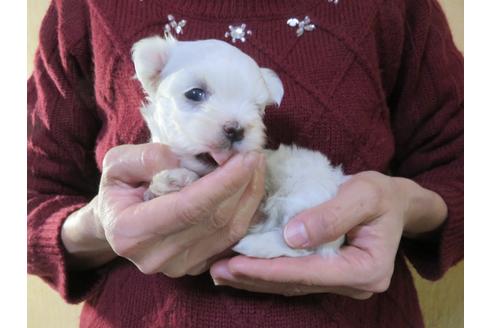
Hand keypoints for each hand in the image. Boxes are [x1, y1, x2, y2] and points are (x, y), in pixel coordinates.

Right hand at [61, 143, 264, 276]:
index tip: (246, 156)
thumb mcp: (118, 163)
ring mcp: (178, 267)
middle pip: (214, 220)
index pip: (188, 207)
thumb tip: (185, 161)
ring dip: (249, 197)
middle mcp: (155, 257)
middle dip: (241, 185)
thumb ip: (147, 158)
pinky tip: (248, 187)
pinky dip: (246, 211)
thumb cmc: (119, 188)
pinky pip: (231, 239)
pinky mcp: (197, 267)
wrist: (117, 222)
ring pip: (229, 232)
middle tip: (254, 154)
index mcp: (130, 231)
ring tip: (255, 167)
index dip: (223, 182)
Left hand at [210, 171, 446, 297]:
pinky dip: (267, 273)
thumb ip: (332, 215)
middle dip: (254, 277)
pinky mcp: (329, 275)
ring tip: (220, 272)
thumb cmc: (382, 195)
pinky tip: (243, 268)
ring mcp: (341, 283)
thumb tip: (293, 236)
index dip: (269, 269)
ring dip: (255, 279)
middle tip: (216, 271)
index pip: (309, 272)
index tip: (235, 263)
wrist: (395, 204)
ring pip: (291, 284)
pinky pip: (294, 277)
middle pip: (295, 283)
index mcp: (366, 269)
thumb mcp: (364, 194)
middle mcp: (354, 284)